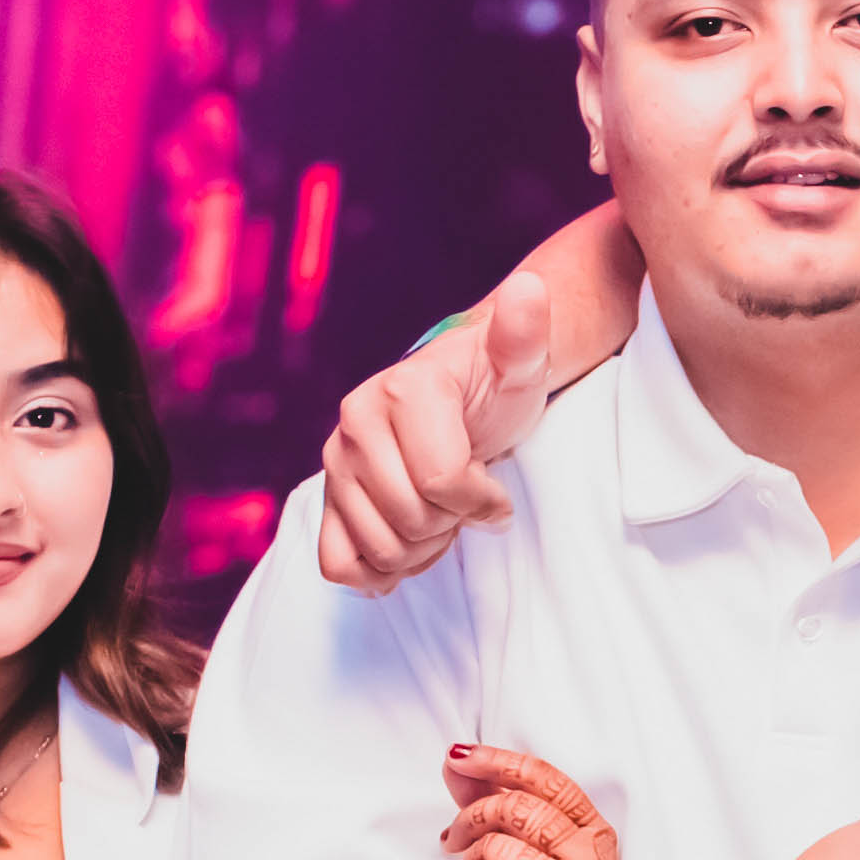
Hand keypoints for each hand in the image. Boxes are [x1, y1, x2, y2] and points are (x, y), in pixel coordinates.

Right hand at [317, 205, 639, 588]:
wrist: (466, 399)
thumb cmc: (496, 386)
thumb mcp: (522, 362)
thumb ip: (525, 332)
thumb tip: (532, 288)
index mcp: (400, 390)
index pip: (441, 482)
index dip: (481, 501)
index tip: (496, 488)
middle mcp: (354, 422)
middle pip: (412, 519)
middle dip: (452, 522)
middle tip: (466, 497)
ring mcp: (334, 463)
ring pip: (379, 546)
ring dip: (423, 548)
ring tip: (441, 513)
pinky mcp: (327, 499)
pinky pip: (339, 562)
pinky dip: (379, 570)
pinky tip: (410, 546)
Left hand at [442, 742, 622, 859]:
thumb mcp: (514, 853)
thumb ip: (492, 804)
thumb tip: (457, 762)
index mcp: (593, 835)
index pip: (548, 781)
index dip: (499, 763)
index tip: (459, 758)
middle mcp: (593, 859)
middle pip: (516, 808)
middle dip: (471, 819)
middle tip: (451, 841)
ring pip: (498, 848)